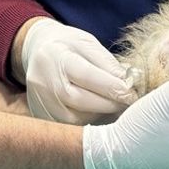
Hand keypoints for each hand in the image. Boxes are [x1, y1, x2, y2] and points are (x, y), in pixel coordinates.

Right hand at [20, 18, 135, 123]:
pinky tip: (98, 113)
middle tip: (127, 102)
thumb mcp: (87, 43)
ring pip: (74, 118)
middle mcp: (43, 80)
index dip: (112, 86)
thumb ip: (107, 63)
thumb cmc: (67, 45)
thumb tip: (129, 83)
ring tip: (114, 107)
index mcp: (56, 56)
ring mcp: (39, 100)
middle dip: (108, 103)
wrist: (36, 50)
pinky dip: (87, 121)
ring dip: (99, 115)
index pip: (86, 75)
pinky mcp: (40, 114)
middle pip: (79, 100)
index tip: (131, 92)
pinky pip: (67, 125)